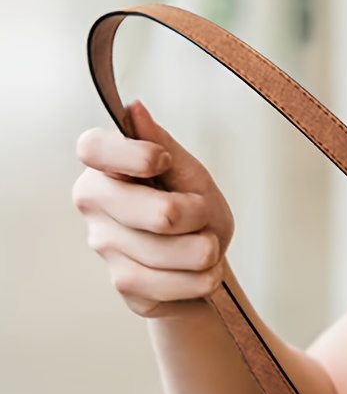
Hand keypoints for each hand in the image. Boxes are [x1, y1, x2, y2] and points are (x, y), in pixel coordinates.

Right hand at [73, 100, 234, 317]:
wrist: (197, 266)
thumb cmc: (191, 215)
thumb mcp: (189, 175)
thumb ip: (164, 145)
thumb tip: (134, 110)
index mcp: (106, 168)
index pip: (92, 148)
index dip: (134, 155)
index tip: (161, 161)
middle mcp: (95, 204)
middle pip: (163, 214)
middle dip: (201, 218)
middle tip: (200, 216)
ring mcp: (105, 246)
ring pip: (178, 252)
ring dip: (206, 251)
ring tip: (200, 246)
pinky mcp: (124, 283)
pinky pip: (180, 282)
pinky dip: (203, 278)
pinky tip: (197, 271)